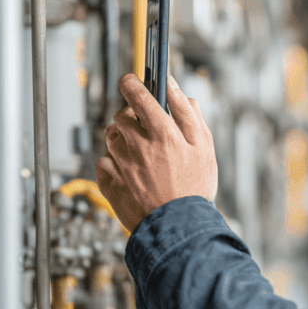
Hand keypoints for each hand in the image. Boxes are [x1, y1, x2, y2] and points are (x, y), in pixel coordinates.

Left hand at [96, 73, 217, 232]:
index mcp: (163, 134)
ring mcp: (122, 166)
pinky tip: (127, 170)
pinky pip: (102, 163)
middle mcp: (139, 147)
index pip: (140, 96)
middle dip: (128, 115)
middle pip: (121, 116)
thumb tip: (178, 91)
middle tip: (140, 124)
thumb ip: (190, 116)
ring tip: (136, 150)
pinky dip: (111, 163)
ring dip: (119, 138)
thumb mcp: (204, 148)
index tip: (129, 80)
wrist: (179, 228)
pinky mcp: (112, 185)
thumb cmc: (195, 189)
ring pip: (110, 138)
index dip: (131, 83)